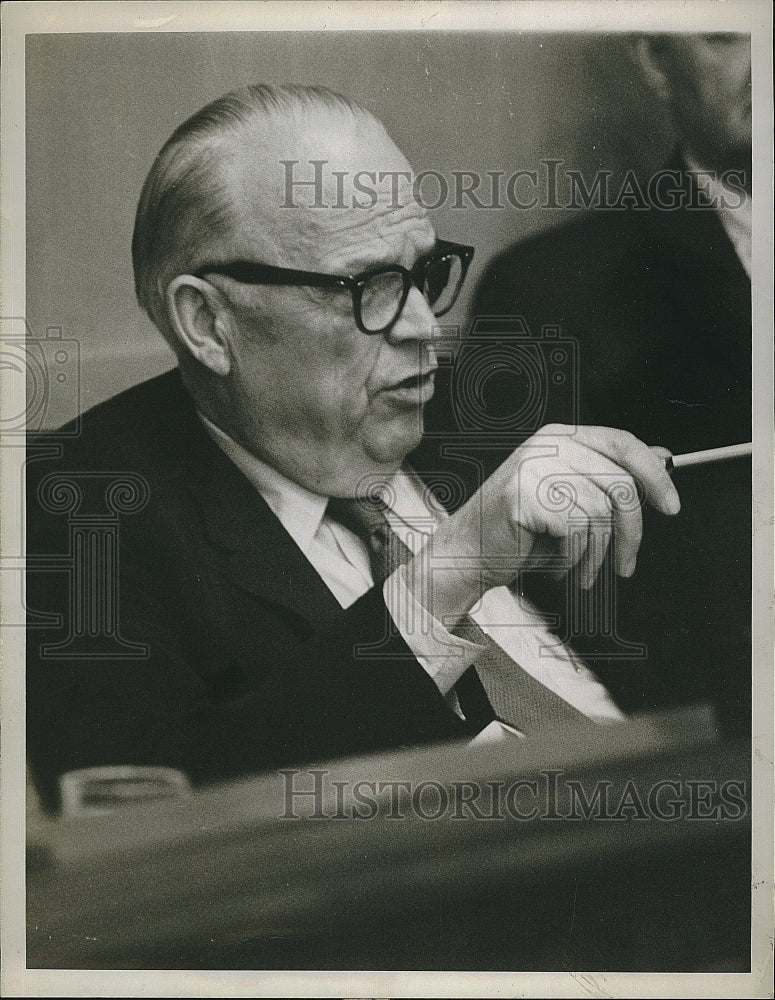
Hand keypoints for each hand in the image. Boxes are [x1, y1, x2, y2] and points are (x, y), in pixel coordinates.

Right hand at [407, 425, 680, 621]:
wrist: (469, 555)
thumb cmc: (521, 534)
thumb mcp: (572, 501)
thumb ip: (609, 477)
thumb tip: (662, 459)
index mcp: (561, 438)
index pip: (623, 442)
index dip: (655, 475)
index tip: (671, 506)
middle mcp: (549, 444)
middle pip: (620, 483)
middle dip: (631, 532)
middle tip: (626, 566)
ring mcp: (534, 466)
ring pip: (601, 512)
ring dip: (597, 554)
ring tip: (582, 572)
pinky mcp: (524, 493)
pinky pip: (577, 529)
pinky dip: (574, 558)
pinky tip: (557, 566)